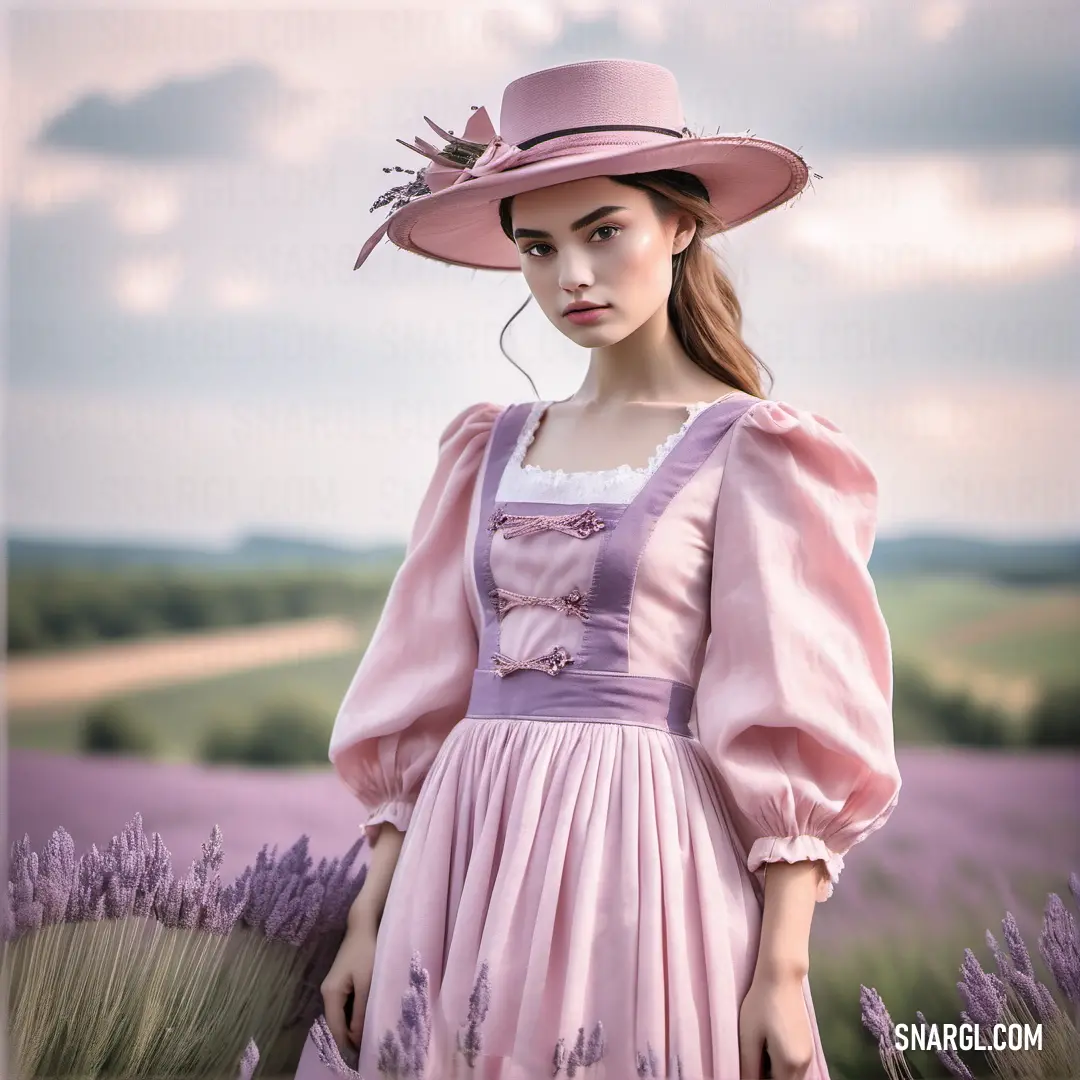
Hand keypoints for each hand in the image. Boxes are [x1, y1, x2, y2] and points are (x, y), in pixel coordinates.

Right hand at [320, 917, 378, 1055]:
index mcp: (330, 993)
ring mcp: (332, 987)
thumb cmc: (366, 952)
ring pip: (340, 1015)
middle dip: (348, 1038)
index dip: (346, 1044)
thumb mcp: (367, 983)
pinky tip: (363, 1020)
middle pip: (335, 1023)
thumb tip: (357, 1037)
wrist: (362, 926)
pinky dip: (352, 1015)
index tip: (360, 1057)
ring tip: (366, 1039)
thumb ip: (361, 1010)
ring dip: (351, 1027)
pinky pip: (344, 1006)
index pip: (335, 1027)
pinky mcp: (340, 982)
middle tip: (366, 1050)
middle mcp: (327, 992)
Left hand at [738, 969, 813, 1079]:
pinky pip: (796, 1067)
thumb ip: (749, 1066)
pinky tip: (769, 1048)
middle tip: (752, 1062)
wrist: (782, 977)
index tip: (749, 1068)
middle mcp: (804, 1063)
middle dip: (768, 1078)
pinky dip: (783, 1066)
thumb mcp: (748, 1036)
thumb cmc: (761, 1003)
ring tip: (759, 1054)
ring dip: (776, 1073)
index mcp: (789, 1064)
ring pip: (792, 1077)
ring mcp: (809, 1054)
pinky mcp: (808, 1045)